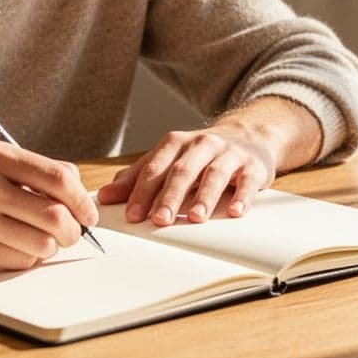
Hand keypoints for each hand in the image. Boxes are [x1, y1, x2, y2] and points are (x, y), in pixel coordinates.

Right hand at [0, 141, 97, 270]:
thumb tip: (78, 190)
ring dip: (49, 248)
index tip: (88, 213)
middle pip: (55, 217)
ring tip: (38, 241)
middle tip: (71, 234)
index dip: (82, 201)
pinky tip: (13, 248)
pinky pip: (18, 262)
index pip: (58, 178)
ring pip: (41, 244)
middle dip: (73, 232)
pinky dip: (26, 259)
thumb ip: (30, 172)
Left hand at [96, 124, 274, 225]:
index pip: (155, 168)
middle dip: (169, 196)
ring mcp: (228, 154)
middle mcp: (201, 144)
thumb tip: (104, 196)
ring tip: (195, 218)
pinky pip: (247, 181)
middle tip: (159, 220)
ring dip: (204, 197)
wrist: (248, 136)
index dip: (142, 192)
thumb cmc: (200, 155)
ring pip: (214, 175)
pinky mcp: (253, 166)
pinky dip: (242, 196)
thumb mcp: (168, 160)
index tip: (131, 214)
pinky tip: (235, 212)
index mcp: (175, 143)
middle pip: (182, 171)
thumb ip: (137, 178)